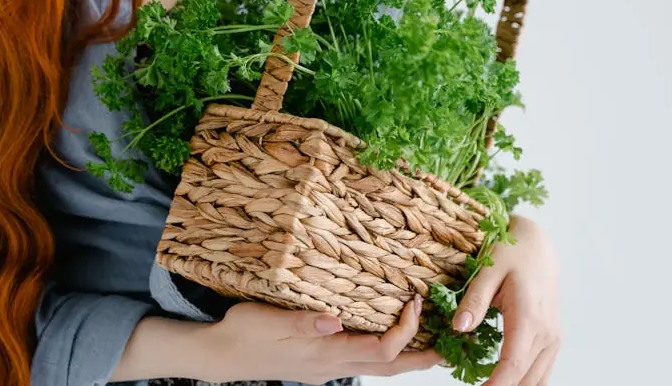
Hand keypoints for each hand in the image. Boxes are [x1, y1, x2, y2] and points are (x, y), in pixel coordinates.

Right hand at [201, 294, 442, 384]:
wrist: (220, 355)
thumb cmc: (243, 334)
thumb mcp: (268, 321)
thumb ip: (302, 322)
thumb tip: (335, 318)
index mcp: (324, 354)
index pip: (380, 349)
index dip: (406, 330)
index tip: (416, 302)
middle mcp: (331, 366)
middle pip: (388, 367)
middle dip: (421, 358)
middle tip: (451, 345)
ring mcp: (325, 369)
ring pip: (377, 368)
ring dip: (405, 358)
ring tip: (429, 345)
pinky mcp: (318, 364)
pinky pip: (361, 362)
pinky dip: (382, 354)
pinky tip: (384, 338)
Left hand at [453, 215, 560, 385]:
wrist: (538, 245)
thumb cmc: (510, 253)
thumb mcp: (487, 269)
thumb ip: (474, 299)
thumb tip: (459, 327)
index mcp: (528, 318)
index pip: (512, 365)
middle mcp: (547, 333)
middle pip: (526, 379)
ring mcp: (553, 338)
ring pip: (537, 380)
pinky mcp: (553, 339)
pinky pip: (542, 371)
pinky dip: (525, 381)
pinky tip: (504, 382)